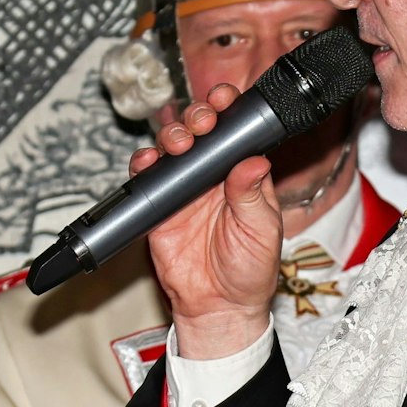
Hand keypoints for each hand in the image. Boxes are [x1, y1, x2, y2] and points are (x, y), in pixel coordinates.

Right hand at [133, 84, 281, 357]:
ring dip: (171, 134)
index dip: (228, 110)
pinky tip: (149, 161)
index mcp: (243, 174)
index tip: (224, 100)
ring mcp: (184, 188)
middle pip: (200, 131)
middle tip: (200, 122)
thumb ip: (253, 196)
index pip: (235, 131)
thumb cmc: (249, 271)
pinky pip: (147, 177)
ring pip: (172, 147)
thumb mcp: (262, 231)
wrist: (217, 306)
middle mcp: (212, 176)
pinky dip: (144, 164)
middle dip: (197, 117)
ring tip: (177, 142)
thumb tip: (253, 163)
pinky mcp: (159, 205)